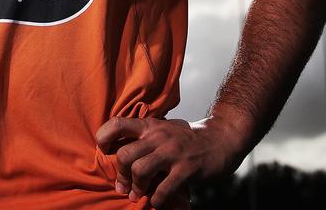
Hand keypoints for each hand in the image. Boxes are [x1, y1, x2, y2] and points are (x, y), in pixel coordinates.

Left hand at [95, 115, 246, 208]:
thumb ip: (144, 139)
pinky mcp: (186, 169)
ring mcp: (173, 153)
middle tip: (123, 187)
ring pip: (140, 171)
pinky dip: (156, 200)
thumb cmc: (188, 139)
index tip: (105, 151)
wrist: (222, 139)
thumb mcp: (164, 130)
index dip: (104, 137)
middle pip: (125, 155)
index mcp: (151, 126)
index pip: (118, 124)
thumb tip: (118, 152)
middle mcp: (159, 137)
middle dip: (121, 175)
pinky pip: (163, 189)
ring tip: (138, 195)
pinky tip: (158, 201)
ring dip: (136, 188)